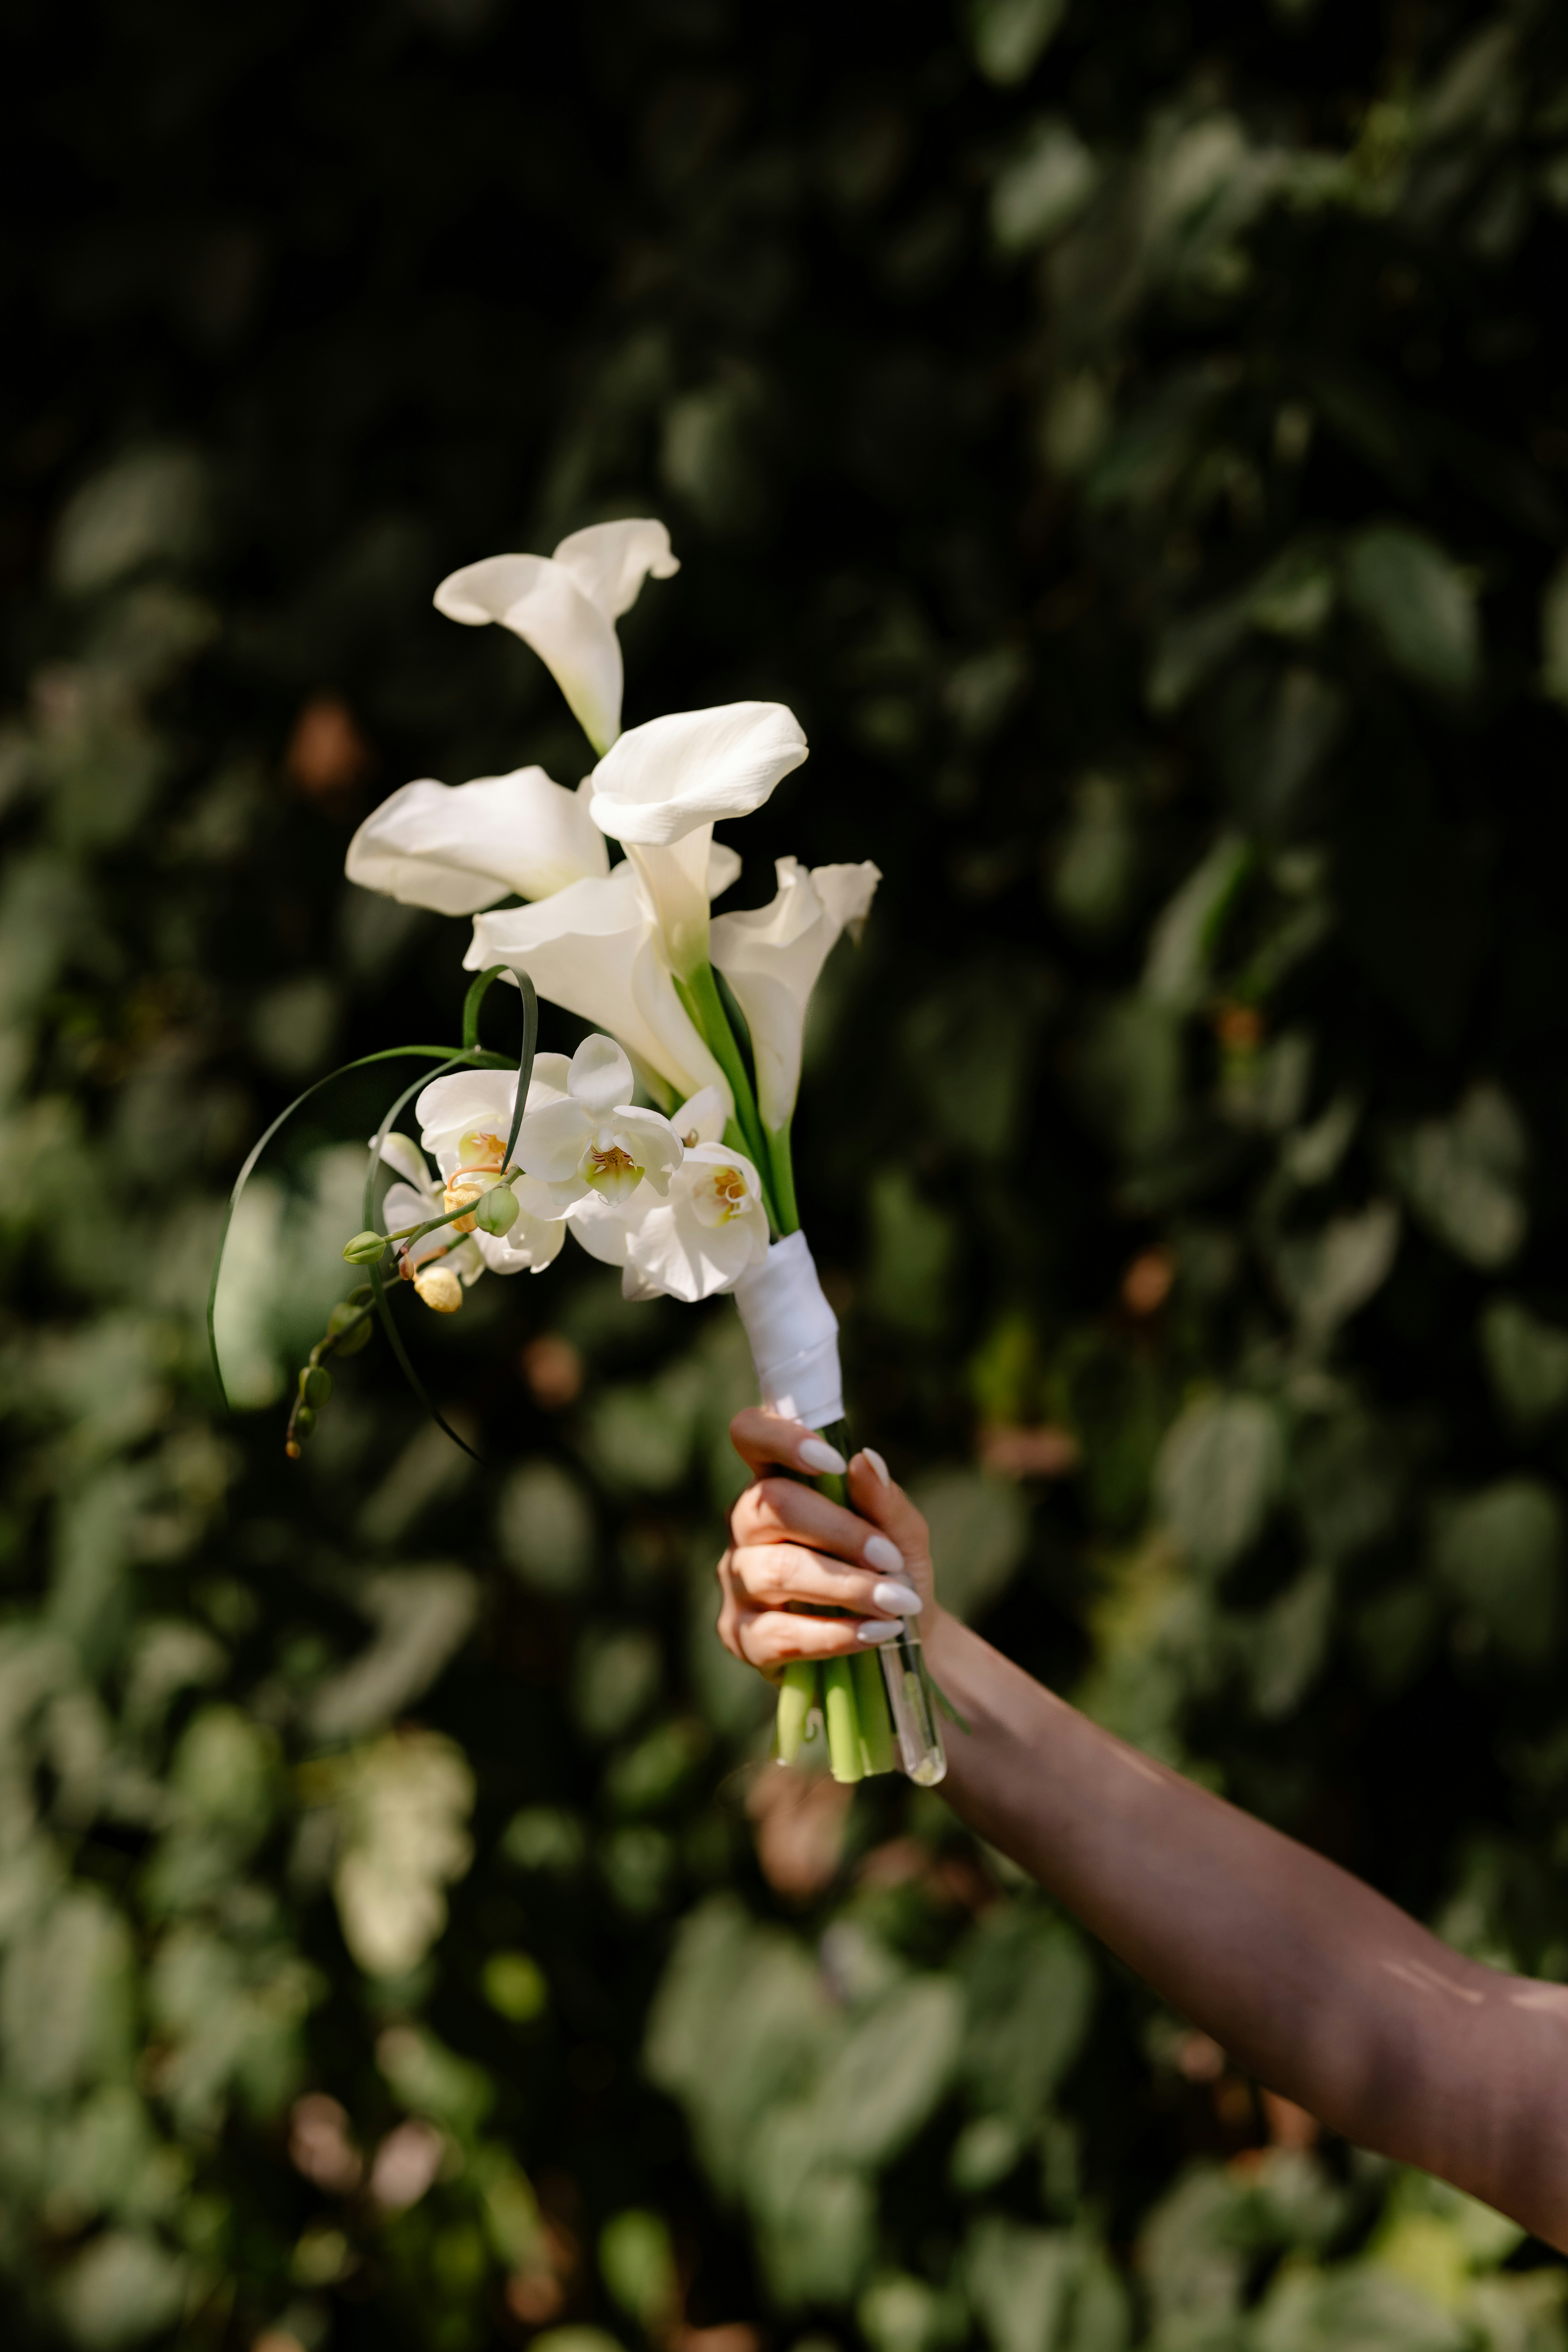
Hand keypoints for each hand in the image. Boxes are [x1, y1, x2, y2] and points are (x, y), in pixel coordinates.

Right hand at [716, 1409, 938, 1679]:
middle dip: (840, 1532)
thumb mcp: (902, 1534)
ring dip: (846, 1587)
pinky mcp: (742, 1636)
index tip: (833, 1462)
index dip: (781, 1438)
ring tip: (896, 1603)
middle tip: (892, 1560)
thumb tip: (865, 1460)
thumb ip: (884, 1500)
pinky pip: (781, 1633)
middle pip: (772, 1506)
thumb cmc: (892, 1572)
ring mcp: (738, 1582)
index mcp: (777, 1482)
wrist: (900, 1643)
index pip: (750, 1435)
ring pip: (777, 1571)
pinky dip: (835, 1633)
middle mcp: (745, 1527)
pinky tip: (875, 1634)